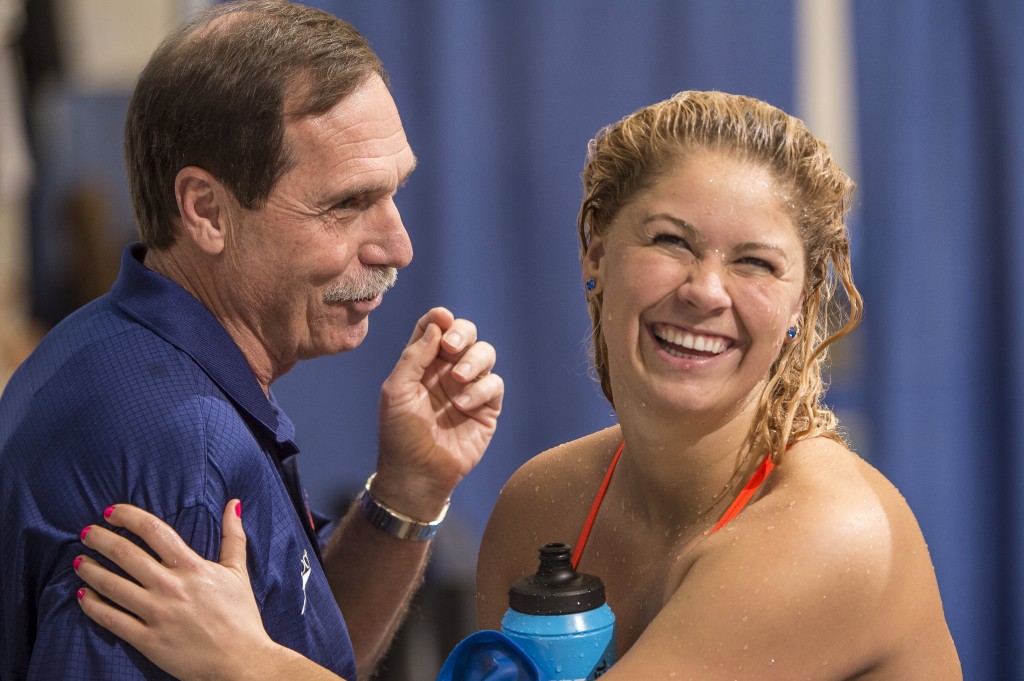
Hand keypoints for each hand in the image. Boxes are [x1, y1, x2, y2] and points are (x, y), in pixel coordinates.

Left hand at [75, 500, 274, 680]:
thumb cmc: (241, 616)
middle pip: (126, 554)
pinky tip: (81, 595)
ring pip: (112, 585)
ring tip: (79, 560)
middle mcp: (170, 587)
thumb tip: (234, 504)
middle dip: (100, 539)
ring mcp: (156, 614)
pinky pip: (111, 619)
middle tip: (87, 532)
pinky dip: (91, 605)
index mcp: (192, 567)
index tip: (112, 512)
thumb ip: (233, 536)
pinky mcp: (147, 640)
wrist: (241, 661)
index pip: (154, 530)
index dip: (128, 516)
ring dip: (90, 570)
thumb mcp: (238, 572)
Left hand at [374, 307, 503, 516]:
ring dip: (474, 360)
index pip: (434, 328)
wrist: (417, 474)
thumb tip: (437, 326)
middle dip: (462, 333)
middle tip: (451, 347)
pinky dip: (481, 389)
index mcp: (423, 363)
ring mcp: (469, 388)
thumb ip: (414, 357)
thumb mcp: (396, 392)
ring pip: (486, 354)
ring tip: (458, 379)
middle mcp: (448, 371)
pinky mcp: (487, 408)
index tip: (442, 318)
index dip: (440, 318)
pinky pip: (495, 384)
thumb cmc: (400, 434)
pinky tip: (462, 406)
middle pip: (465, 334)